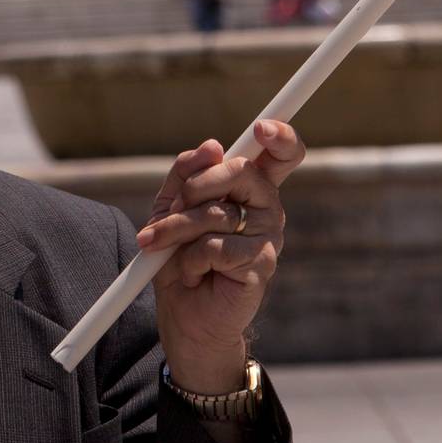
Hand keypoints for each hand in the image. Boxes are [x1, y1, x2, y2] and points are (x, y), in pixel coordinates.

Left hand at [136, 119, 304, 392]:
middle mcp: (268, 207)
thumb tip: (212, 147)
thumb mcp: (171, 207)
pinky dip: (189, 259)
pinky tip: (191, 273)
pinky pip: (215, 247)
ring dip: (175, 229)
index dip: (280, 135)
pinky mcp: (261, 265)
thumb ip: (186, 173)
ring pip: (217, 212)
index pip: (282, 153)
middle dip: (197, 186)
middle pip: (242, 170)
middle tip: (175, 207)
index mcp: (251, 187)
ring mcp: (269, 236)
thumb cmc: (179, 256)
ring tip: (159, 248)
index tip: (261, 128)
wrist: (183, 314)